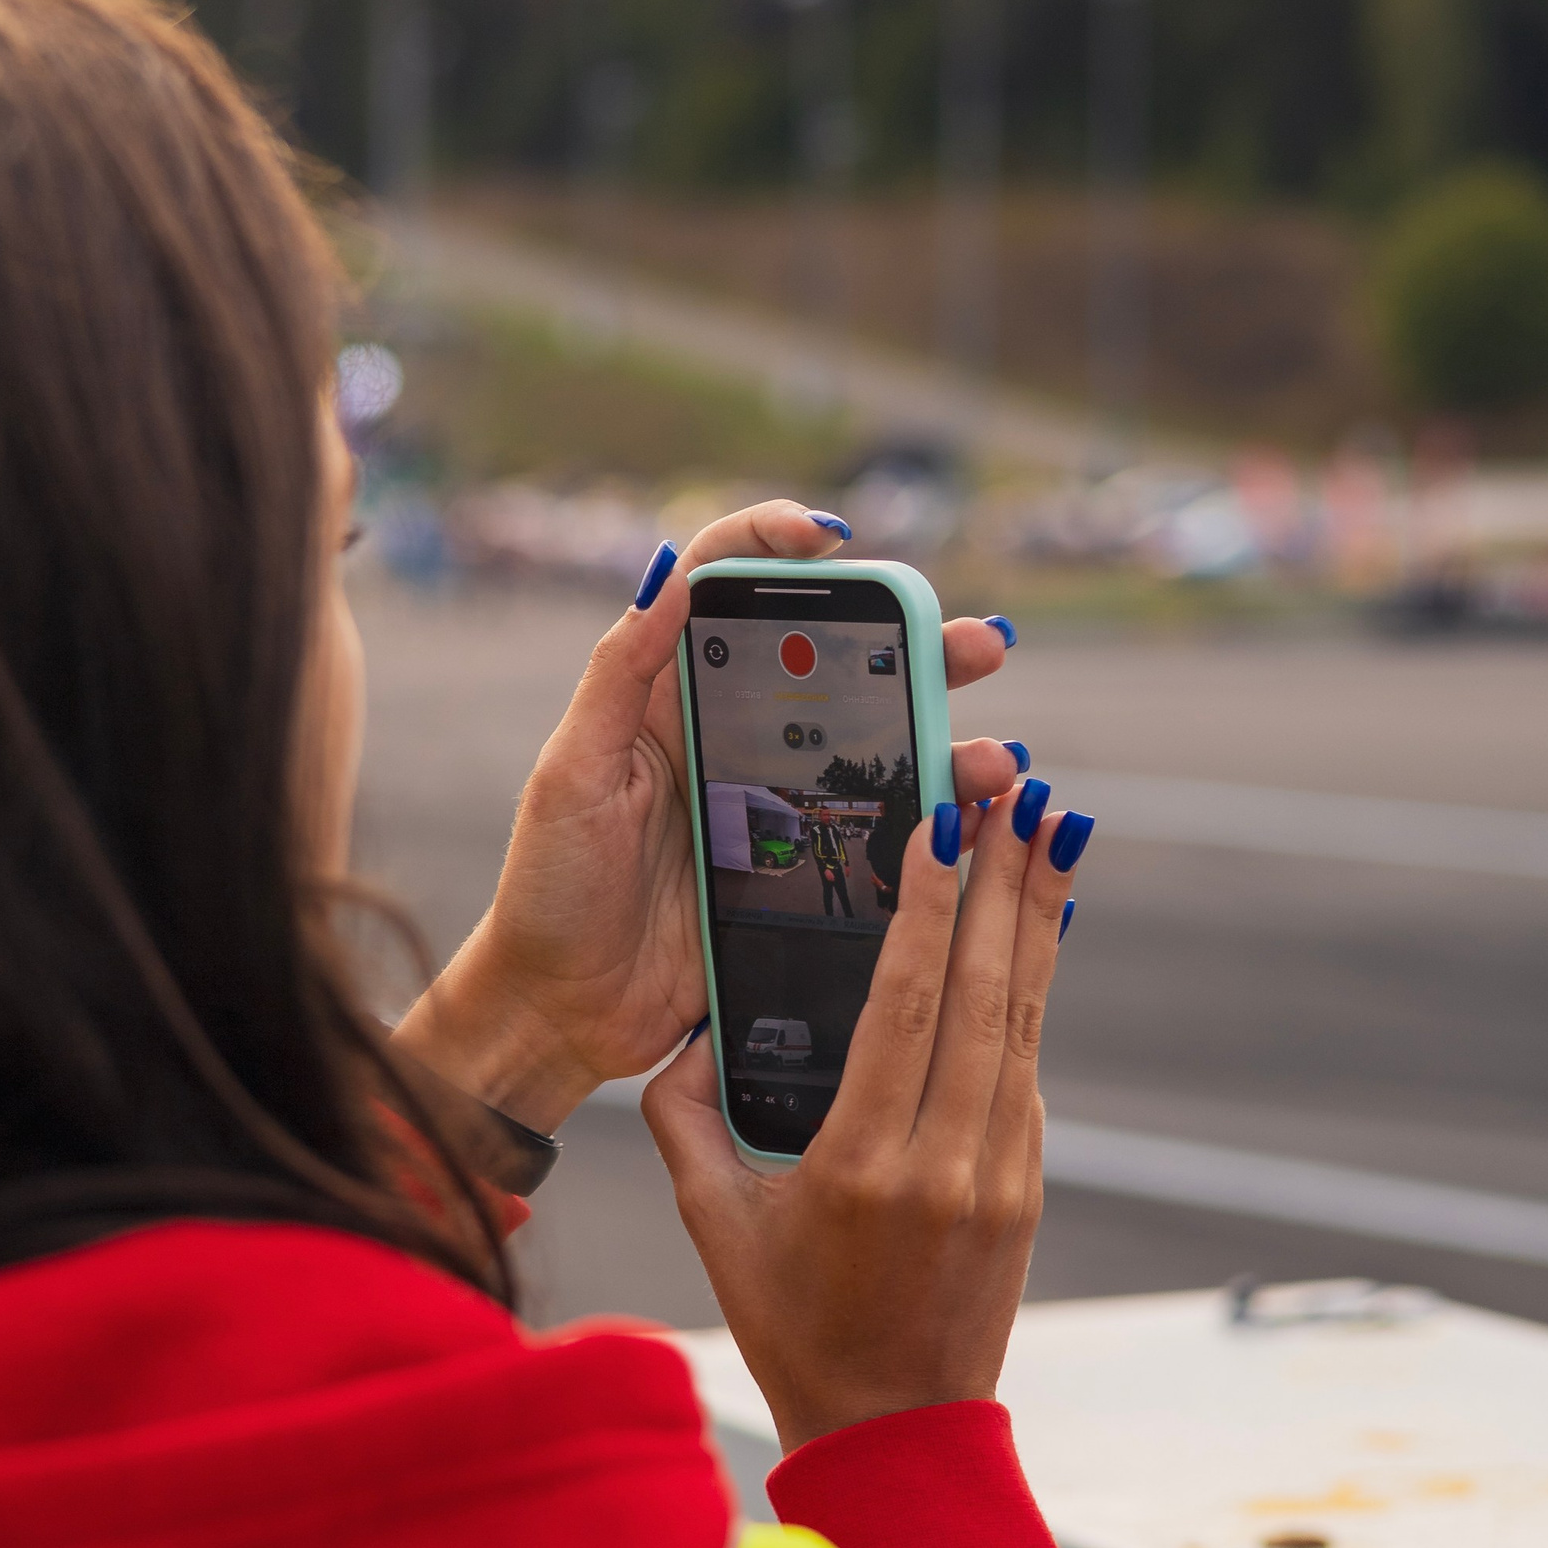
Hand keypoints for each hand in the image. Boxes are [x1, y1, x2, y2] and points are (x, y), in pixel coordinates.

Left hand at [392, 501, 1023, 1130]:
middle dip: (915, 642)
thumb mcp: (571, 774)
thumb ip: (618, 673)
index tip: (830, 538)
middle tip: (974, 642)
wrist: (562, 1009)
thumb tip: (669, 576)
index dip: (774, 543)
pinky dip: (937, 818)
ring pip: (875, 749)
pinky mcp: (800, 871)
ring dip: (945, 741)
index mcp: (669, 698)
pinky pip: (878, 829)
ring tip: (997, 758)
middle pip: (834, 664)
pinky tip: (979, 820)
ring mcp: (774, 805)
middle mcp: (732, 738)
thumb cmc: (550, 889)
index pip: (726, 589)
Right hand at [642, 776, 1081, 1450]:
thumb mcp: (714, 1226)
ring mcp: (1000, 1173)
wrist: (897, 1431)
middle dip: (1002, 878)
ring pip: (1021, 1018)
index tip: (943, 824)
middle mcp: (946, 1163)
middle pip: (981, 992)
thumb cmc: (790, 1325)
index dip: (929, 909)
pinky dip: (1033, 984)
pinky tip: (1038, 923)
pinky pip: (1026, 1062)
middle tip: (1017, 786)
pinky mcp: (1027, 1183)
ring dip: (1037, 915)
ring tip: (1050, 826)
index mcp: (862, 1167)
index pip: (905, 1007)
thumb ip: (683, 1122)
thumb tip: (678, 1036)